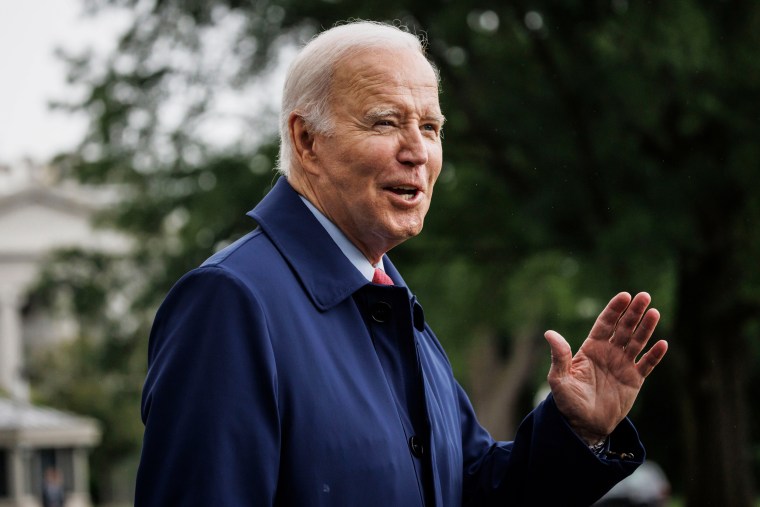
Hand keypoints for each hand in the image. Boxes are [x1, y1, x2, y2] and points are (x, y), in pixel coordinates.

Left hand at [544, 292, 667, 443]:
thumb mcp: (559, 379)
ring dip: (646, 328)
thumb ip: (559, 356)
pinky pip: (647, 364)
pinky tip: (662, 343)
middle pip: (624, 328)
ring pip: (637, 342)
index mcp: (591, 348)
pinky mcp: (634, 380)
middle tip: (644, 296)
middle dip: (634, 312)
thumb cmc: (568, 401)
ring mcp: (623, 365)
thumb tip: (550, 333)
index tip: (624, 296)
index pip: (605, 323)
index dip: (614, 309)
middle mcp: (609, 353)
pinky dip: (654, 355)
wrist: (584, 425)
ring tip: (655, 312)